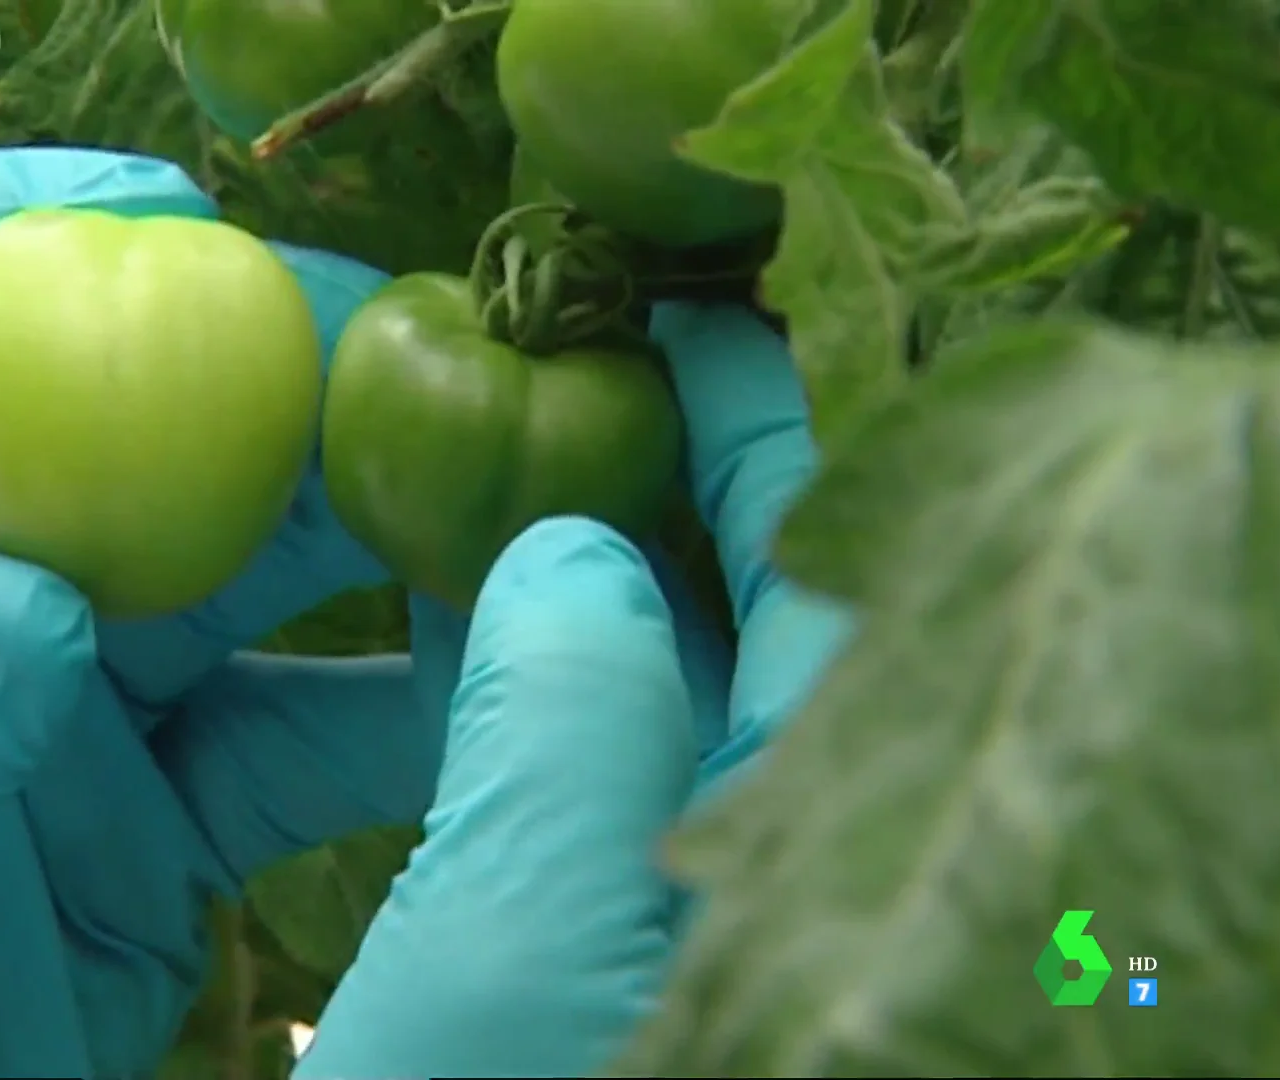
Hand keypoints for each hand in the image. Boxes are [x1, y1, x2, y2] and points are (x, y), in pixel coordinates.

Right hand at [295, 303, 851, 1076]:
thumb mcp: (535, 945)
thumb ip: (576, 722)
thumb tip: (579, 546)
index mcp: (797, 862)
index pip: (821, 593)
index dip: (771, 439)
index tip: (693, 319)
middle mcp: (760, 874)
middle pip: (745, 623)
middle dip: (676, 484)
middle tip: (582, 362)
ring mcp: (668, 906)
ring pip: (647, 685)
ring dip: (582, 562)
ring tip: (499, 450)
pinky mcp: (577, 939)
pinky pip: (571, 757)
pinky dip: (522, 665)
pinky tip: (458, 605)